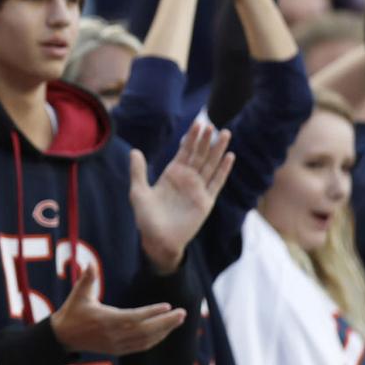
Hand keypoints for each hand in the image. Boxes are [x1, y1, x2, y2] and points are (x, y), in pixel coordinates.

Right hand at [50, 263, 187, 354]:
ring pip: (147, 340)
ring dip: (165, 331)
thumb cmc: (73, 312)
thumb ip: (87, 279)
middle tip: (182, 313)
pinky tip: (165, 332)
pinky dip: (155, 340)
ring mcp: (117, 345)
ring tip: (178, 320)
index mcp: (107, 320)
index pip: (135, 317)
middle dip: (166, 322)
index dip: (152, 313)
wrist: (64, 337)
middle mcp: (115, 335)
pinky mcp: (118, 350)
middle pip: (146, 330)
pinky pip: (141, 346)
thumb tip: (89, 264)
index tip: (168, 306)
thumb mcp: (78, 294)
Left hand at [130, 124, 234, 274]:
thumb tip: (134, 151)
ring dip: (218, 150)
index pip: (184, 151)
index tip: (198, 124)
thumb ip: (138, 172)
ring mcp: (197, 189)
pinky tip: (229, 157)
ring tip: (225, 134)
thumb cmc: (146, 218)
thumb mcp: (138, 192)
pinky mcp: (205, 201)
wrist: (157, 240)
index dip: (191, 138)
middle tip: (212, 124)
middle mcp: (187, 179)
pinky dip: (223, 170)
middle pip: (199, 155)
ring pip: (210, 165)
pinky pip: (217, 183)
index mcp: (172, 174)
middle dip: (206, 140)